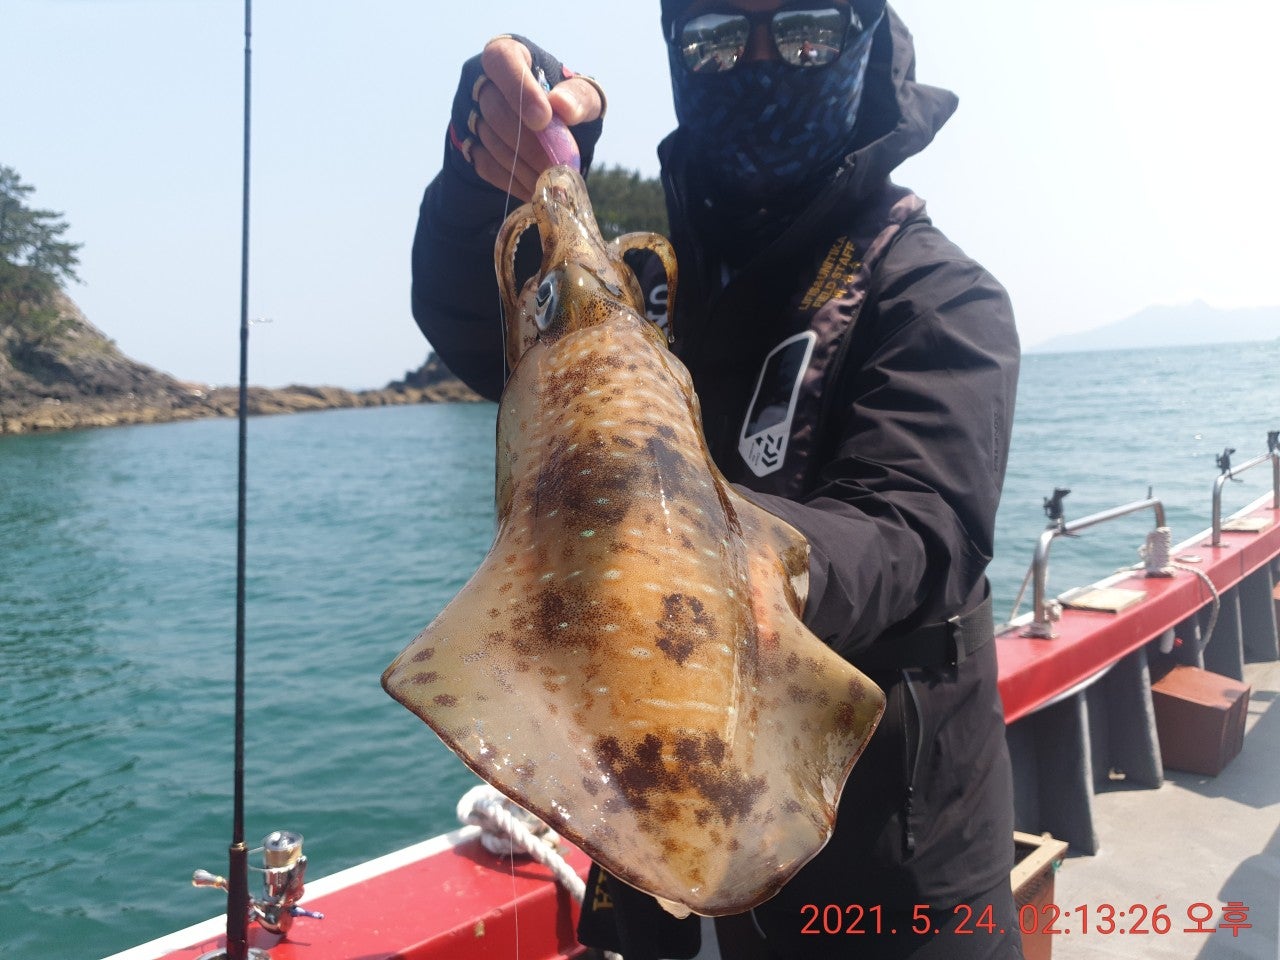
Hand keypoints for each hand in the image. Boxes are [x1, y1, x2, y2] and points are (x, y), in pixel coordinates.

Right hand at [468, 36, 604, 199]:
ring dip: (522, 165)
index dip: (520, 91)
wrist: (544, 128)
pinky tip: (534, 189)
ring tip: (550, 181)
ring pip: (489, 140)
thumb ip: (580, 97)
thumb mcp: (582, 96)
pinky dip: (511, 180)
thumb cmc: (565, 103)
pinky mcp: (466, 142)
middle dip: (529, 143)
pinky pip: (484, 164)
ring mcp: (468, 112)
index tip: (543, 120)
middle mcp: (480, 79)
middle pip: (495, 109)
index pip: (501, 61)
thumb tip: (564, 108)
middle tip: (555, 166)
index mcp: (509, 54)